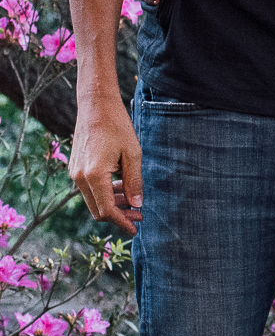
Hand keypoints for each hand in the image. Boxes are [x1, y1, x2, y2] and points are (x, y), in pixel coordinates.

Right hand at [69, 98, 143, 235]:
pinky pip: (90, 189)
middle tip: (139, 215)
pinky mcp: (75, 168)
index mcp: (93, 175)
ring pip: (93, 200)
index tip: (136, 228)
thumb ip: (134, 181)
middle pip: (97, 210)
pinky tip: (121, 188)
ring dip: (112, 204)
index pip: (106, 210)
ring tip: (134, 202)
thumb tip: (137, 205)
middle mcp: (79, 178)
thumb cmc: (118, 127)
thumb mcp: (133, 154)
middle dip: (119, 215)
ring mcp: (75, 173)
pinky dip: (105, 193)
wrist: (96, 107)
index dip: (122, 221)